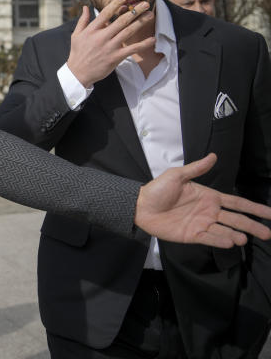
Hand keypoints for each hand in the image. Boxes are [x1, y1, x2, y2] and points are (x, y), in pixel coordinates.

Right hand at [66, 0, 155, 88]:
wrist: (78, 73)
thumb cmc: (77, 53)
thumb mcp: (76, 35)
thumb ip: (83, 20)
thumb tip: (86, 7)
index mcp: (92, 30)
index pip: (105, 13)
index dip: (115, 4)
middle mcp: (101, 37)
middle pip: (121, 21)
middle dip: (134, 11)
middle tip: (145, 3)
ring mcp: (109, 47)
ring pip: (128, 32)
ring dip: (141, 23)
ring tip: (150, 15)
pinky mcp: (115, 58)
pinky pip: (132, 49)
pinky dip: (143, 44)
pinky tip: (152, 39)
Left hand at [135, 153, 270, 246]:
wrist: (140, 206)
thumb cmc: (158, 189)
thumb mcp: (177, 175)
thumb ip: (196, 168)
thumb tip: (214, 156)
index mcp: (209, 197)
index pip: (237, 203)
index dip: (254, 208)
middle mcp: (209, 212)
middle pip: (236, 219)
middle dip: (253, 226)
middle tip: (268, 234)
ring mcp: (202, 224)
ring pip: (225, 231)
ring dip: (236, 234)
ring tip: (244, 238)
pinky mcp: (192, 235)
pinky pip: (209, 238)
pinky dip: (220, 240)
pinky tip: (230, 242)